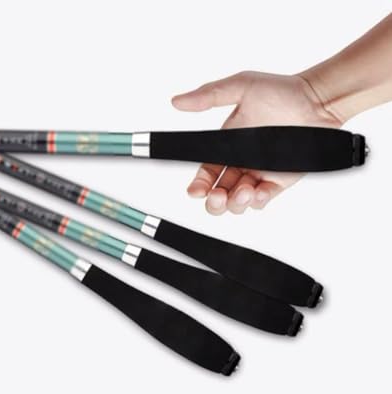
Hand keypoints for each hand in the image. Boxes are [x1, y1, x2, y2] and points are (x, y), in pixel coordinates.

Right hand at [172, 71, 342, 214]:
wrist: (317, 99)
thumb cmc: (281, 91)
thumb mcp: (240, 87)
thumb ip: (209, 96)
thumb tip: (177, 101)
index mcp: (227, 147)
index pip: (206, 173)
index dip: (198, 186)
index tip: (196, 191)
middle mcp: (240, 164)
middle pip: (218, 195)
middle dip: (213, 202)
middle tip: (217, 196)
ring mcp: (259, 174)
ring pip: (238, 203)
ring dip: (235, 203)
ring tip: (242, 192)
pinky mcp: (278, 181)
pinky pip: (262, 199)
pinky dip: (258, 201)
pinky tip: (257, 193)